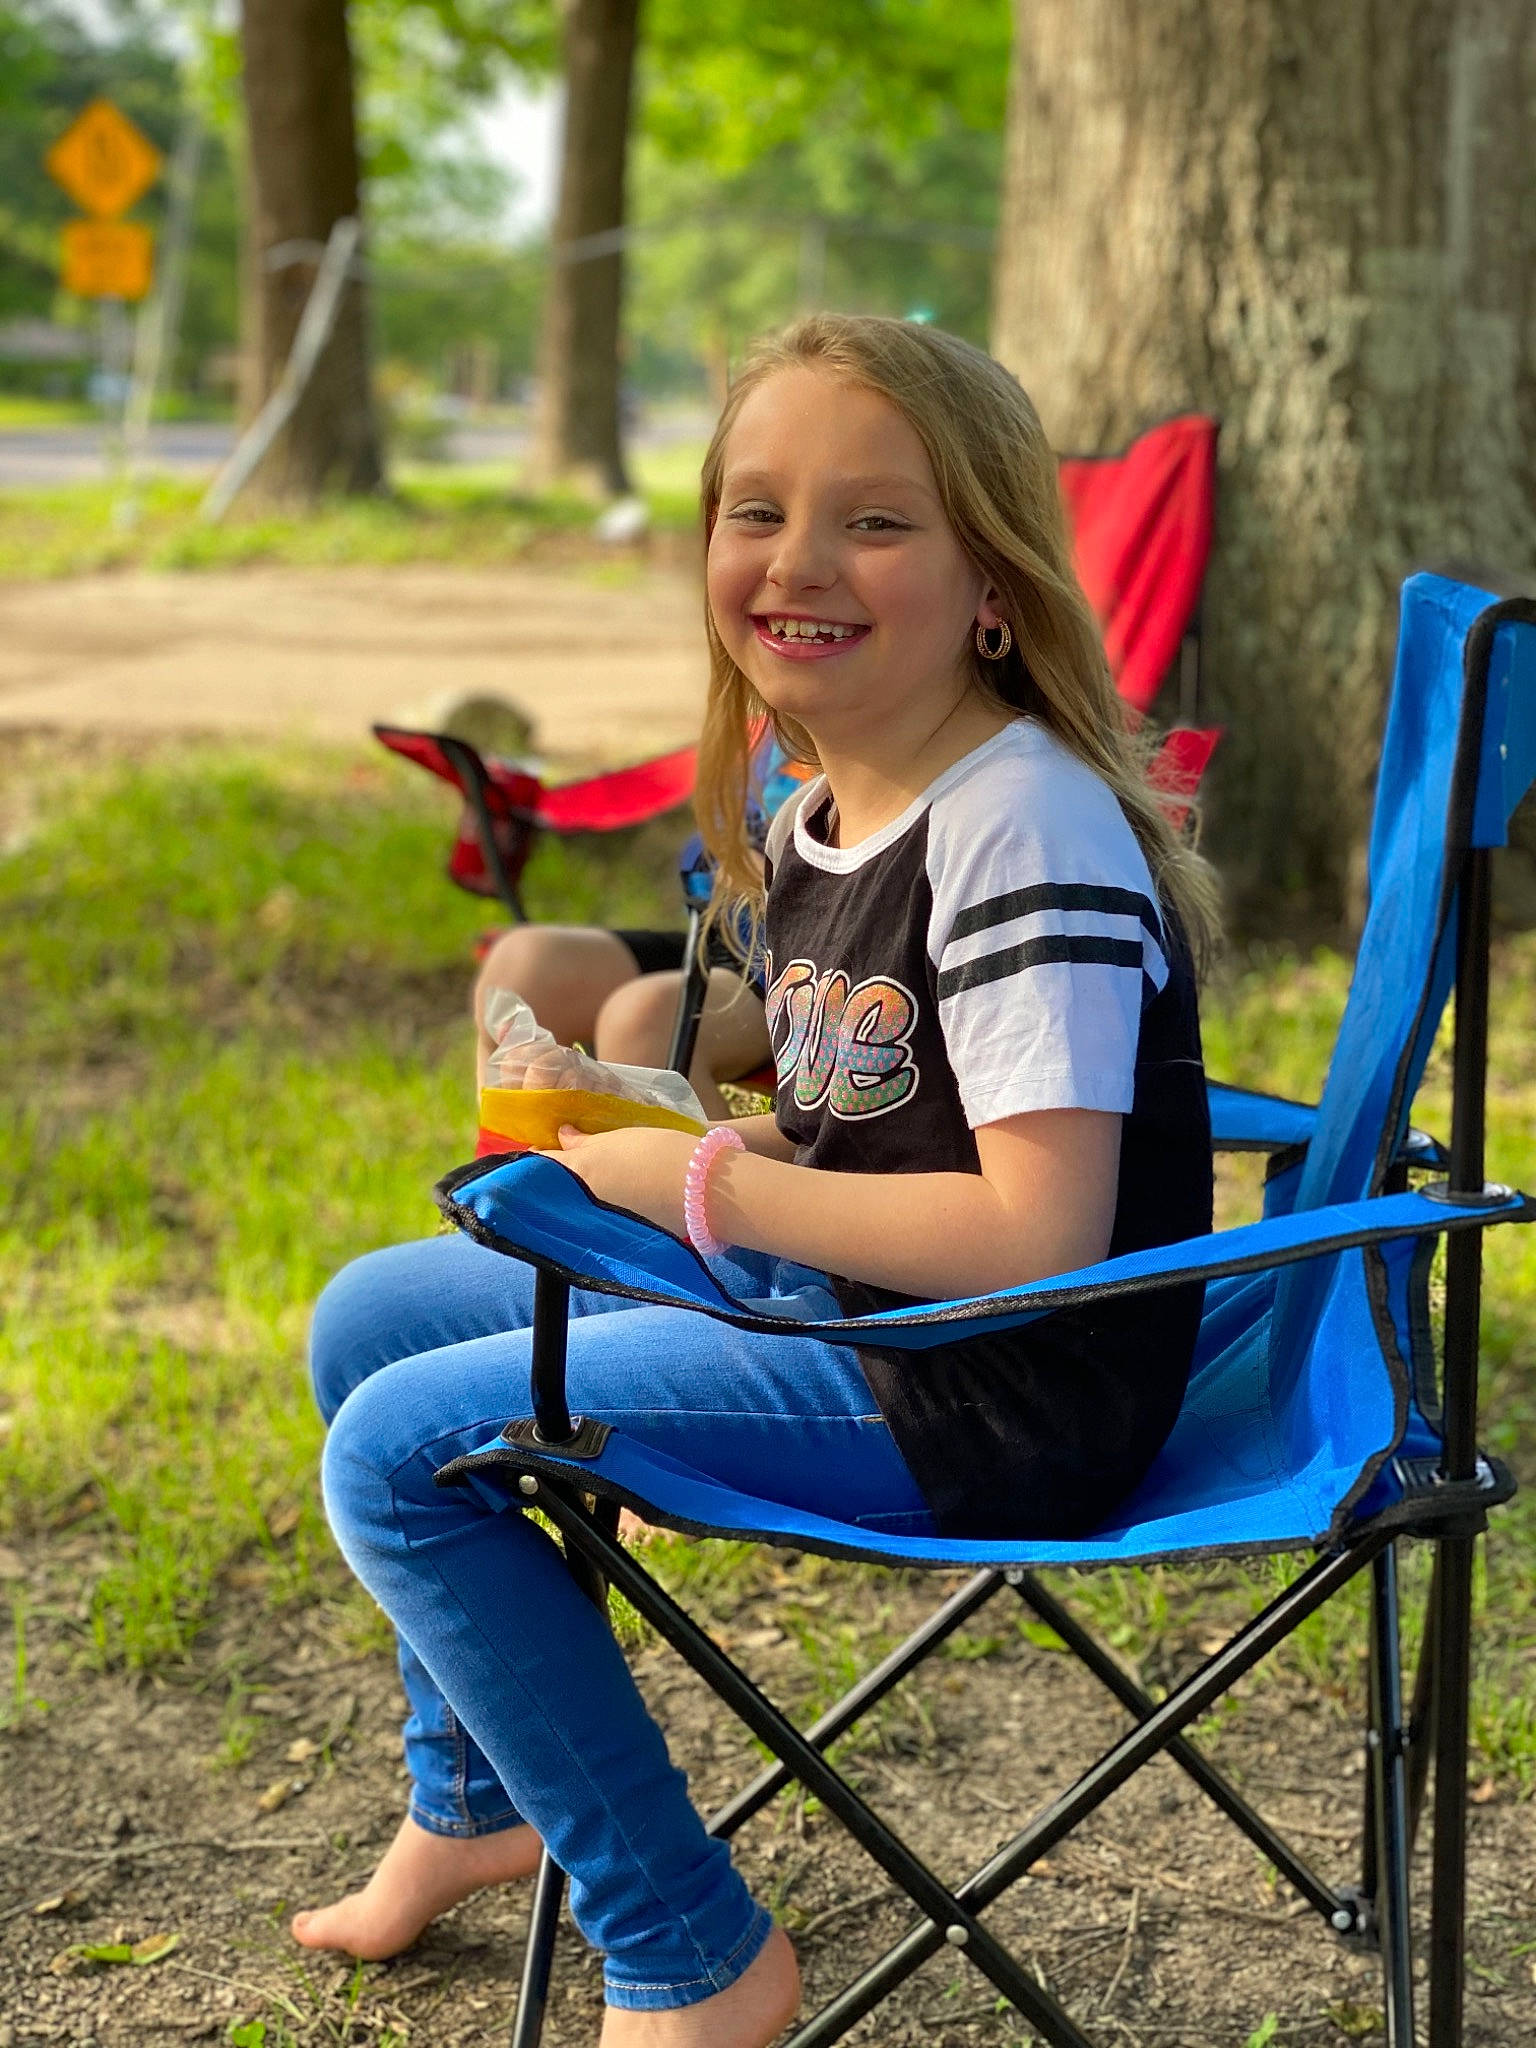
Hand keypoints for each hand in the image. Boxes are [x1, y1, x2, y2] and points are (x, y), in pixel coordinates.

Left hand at [545, 1124, 696, 1235]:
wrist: (699, 1190)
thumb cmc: (656, 1153)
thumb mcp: (617, 1138)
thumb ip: (583, 1141)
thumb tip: (561, 1135)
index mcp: (574, 1173)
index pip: (538, 1163)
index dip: (536, 1154)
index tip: (542, 1146)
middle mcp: (577, 1203)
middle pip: (553, 1189)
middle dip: (555, 1177)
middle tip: (569, 1161)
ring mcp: (595, 1223)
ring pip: (575, 1205)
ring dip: (577, 1193)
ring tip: (594, 1178)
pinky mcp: (617, 1237)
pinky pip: (597, 1220)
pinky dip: (599, 1208)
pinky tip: (615, 1196)